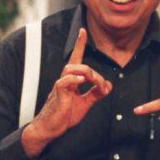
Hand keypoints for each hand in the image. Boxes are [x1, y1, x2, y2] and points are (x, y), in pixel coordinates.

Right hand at [22, 28, 111, 156]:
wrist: (50, 128)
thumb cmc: (64, 115)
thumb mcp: (85, 104)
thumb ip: (96, 94)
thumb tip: (109, 85)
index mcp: (71, 81)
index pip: (76, 60)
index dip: (79, 45)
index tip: (83, 31)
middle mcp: (65, 81)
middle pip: (77, 64)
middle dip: (93, 72)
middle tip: (103, 87)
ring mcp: (60, 87)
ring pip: (70, 69)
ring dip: (87, 73)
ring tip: (96, 84)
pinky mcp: (57, 96)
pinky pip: (63, 82)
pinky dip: (74, 79)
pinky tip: (82, 81)